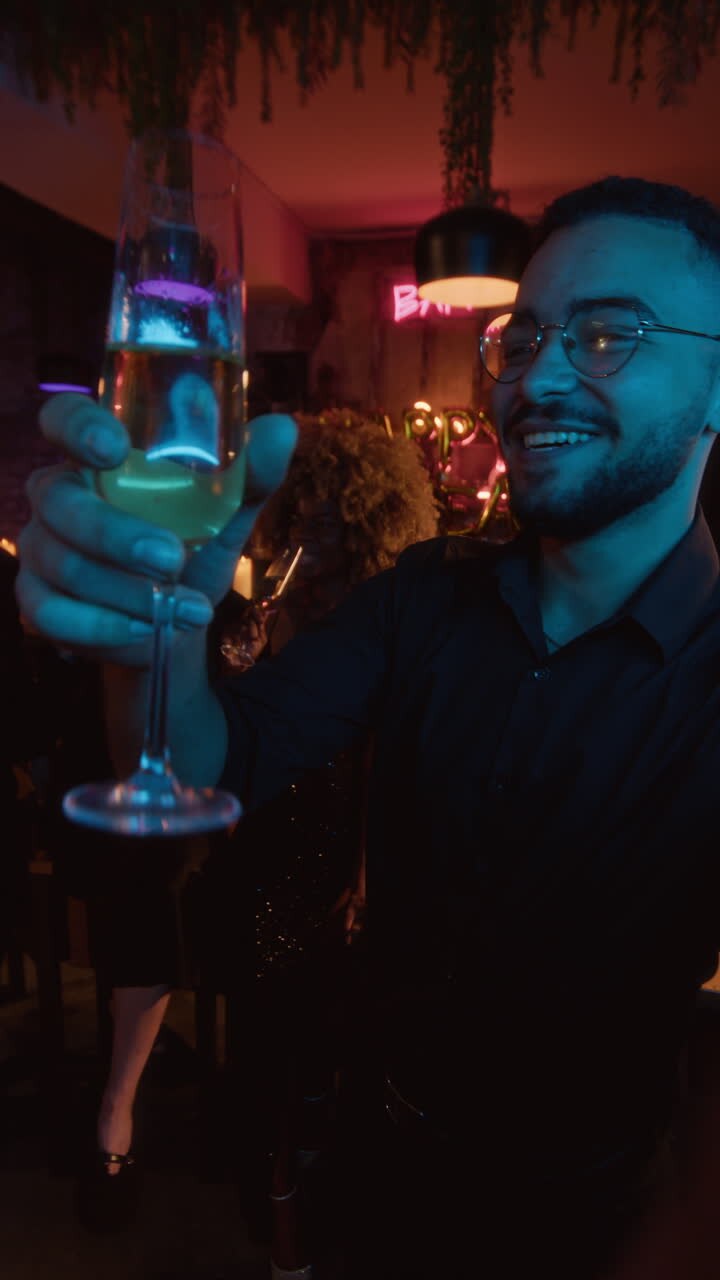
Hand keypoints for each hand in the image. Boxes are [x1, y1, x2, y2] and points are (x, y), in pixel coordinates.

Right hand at [16, 394, 296, 666]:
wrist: (178, 620)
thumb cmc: (192, 547)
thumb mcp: (226, 513)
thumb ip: (249, 474)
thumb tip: (283, 430)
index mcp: (97, 457)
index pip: (64, 417)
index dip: (78, 426)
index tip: (114, 449)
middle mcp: (58, 495)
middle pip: (61, 501)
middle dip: (116, 535)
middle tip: (172, 559)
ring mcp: (42, 547)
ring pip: (64, 563)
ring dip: (128, 592)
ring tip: (187, 610)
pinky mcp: (38, 599)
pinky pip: (50, 612)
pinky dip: (102, 626)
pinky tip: (144, 628)